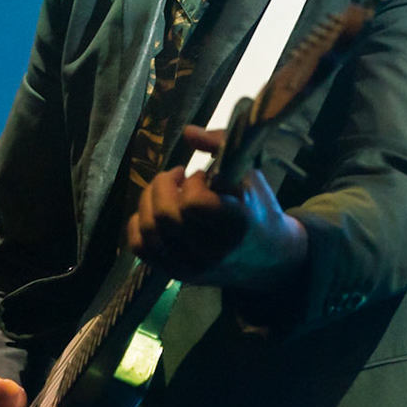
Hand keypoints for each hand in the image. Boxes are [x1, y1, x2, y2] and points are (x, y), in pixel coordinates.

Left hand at [126, 125, 307, 291]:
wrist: (269, 256)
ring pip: (150, 231)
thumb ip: (221, 146)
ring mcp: (195, 265)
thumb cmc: (257, 207)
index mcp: (237, 223)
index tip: (201, 176)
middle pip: (166, 217)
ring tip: (167, 192)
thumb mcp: (249, 173)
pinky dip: (138, 224)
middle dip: (163, 186)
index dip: (191, 184)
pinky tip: (153, 211)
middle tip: (177, 178)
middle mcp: (214, 250)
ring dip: (150, 201)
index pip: (195, 204)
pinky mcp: (179, 273)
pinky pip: (141, 249)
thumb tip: (187, 132)